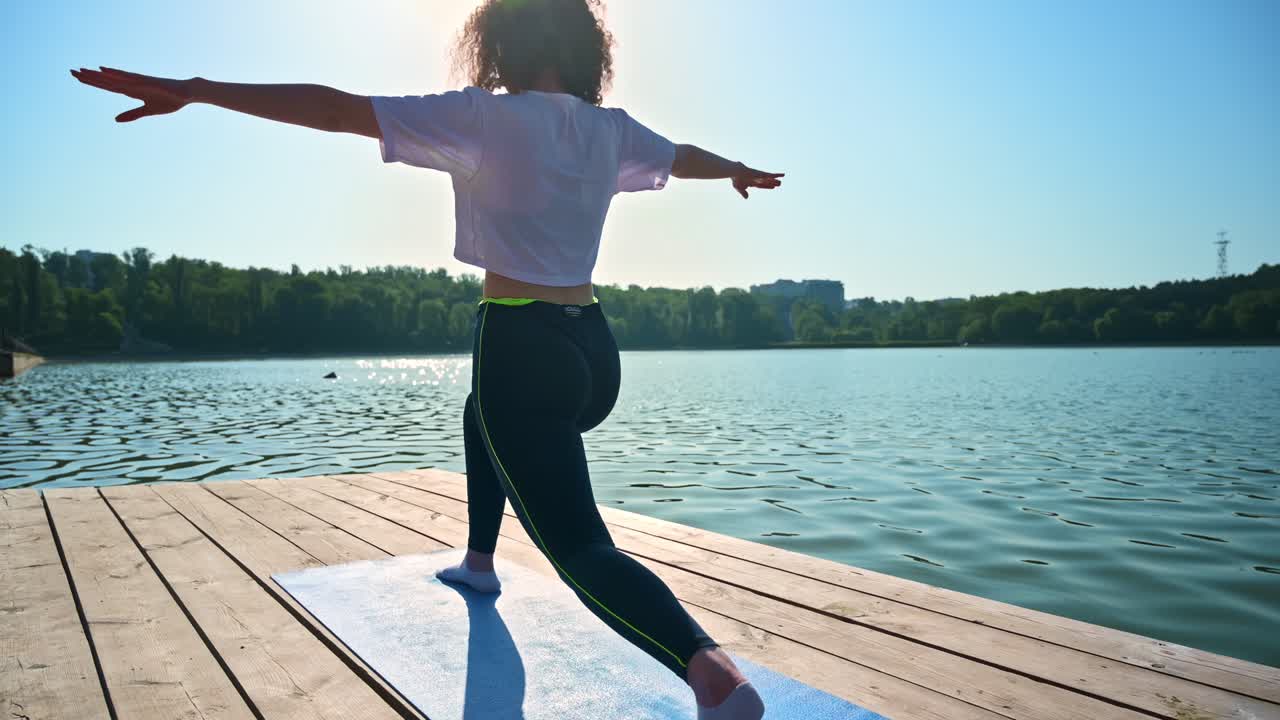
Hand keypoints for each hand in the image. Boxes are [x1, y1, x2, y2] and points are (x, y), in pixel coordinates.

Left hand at [70, 66, 192, 122]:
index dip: (92, 83)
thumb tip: (115, 119)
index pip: (107, 86)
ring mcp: (137, 81)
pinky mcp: (145, 81)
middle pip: (105, 80)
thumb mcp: (148, 110)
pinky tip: (103, 70)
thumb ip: (132, 114)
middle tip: (71, 72)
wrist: (186, 93)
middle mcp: (130, 84)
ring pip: (112, 78)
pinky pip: (127, 77)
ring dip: (97, 75)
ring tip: (81, 70)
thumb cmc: (170, 100)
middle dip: (89, 77)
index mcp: (130, 91)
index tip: (78, 78)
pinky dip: (115, 74)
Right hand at [731, 164, 783, 198]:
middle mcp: (757, 179)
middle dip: (772, 183)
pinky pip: (771, 175)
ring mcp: (760, 176)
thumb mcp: (739, 188)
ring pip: (770, 179)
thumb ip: (743, 193)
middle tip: (779, 184)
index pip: (761, 185)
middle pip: (767, 182)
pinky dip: (777, 175)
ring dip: (775, 181)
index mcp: (752, 182)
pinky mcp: (762, 174)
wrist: (736, 172)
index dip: (767, 186)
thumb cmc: (736, 179)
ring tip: (781, 183)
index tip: (773, 187)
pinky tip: (783, 175)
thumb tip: (747, 198)